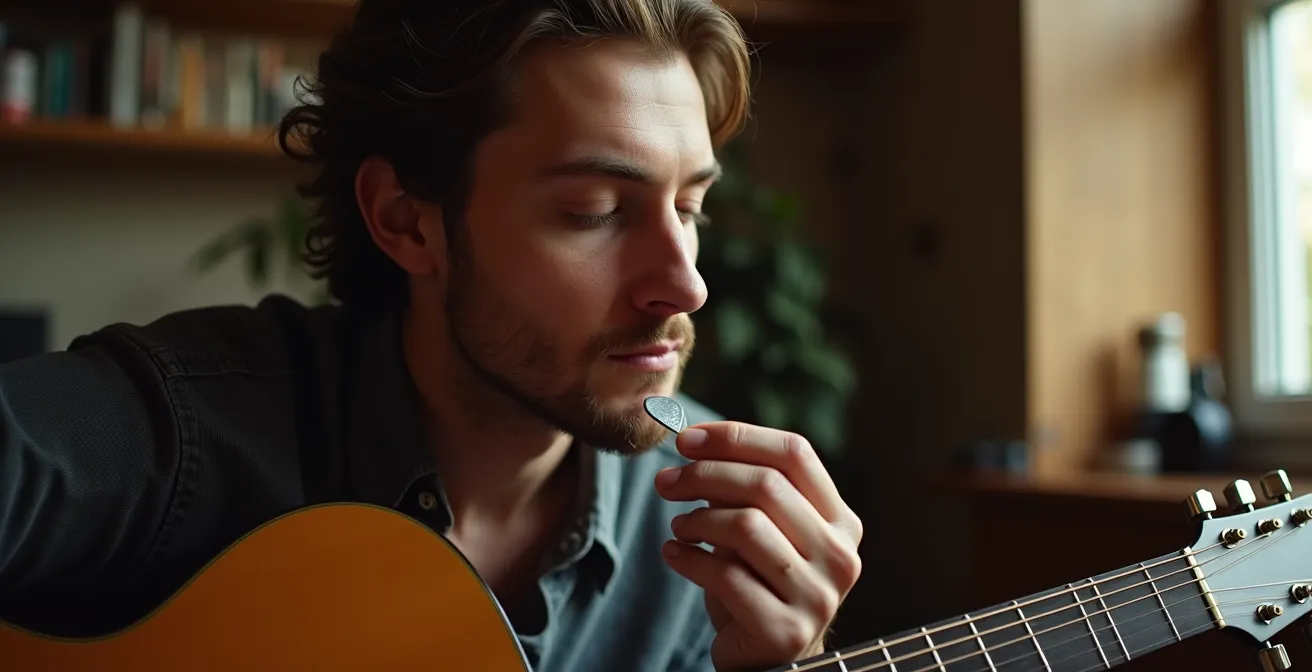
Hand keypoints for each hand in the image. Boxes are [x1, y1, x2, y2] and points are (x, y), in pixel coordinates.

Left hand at [654, 421, 862, 670]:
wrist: (768, 657)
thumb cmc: (759, 581)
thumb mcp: (759, 528)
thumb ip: (743, 489)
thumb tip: (694, 445)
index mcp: (841, 521)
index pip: (795, 453)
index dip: (737, 437)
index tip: (688, 439)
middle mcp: (840, 555)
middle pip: (767, 485)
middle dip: (704, 474)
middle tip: (665, 482)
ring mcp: (818, 596)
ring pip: (746, 526)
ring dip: (697, 519)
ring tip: (678, 526)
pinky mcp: (785, 630)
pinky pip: (726, 575)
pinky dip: (689, 558)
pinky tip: (674, 554)